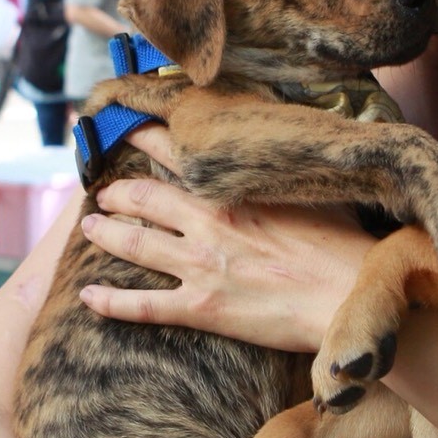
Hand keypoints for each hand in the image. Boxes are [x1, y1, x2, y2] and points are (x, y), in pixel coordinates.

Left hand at [77, 125, 376, 353]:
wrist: (349, 295)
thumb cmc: (342, 245)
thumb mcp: (308, 192)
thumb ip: (275, 175)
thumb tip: (271, 153)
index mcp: (231, 191)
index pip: (175, 153)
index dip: (144, 139)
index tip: (125, 128)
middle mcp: (208, 222)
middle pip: (144, 198)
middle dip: (117, 192)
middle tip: (102, 191)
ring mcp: (200, 266)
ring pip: (135, 244)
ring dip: (106, 233)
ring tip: (88, 227)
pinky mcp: (202, 308)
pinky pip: (144, 305)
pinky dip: (110, 302)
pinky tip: (88, 297)